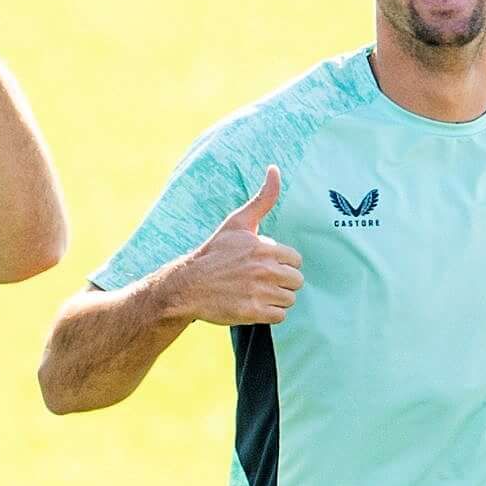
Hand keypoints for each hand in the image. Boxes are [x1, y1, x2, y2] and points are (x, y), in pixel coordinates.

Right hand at [163, 170, 299, 325]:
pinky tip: (254, 305)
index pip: (296, 260)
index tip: (265, 265)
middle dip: (282, 281)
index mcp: (264, 248)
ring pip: (289, 299)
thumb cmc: (215, 252)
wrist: (188, 285)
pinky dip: (270, 313)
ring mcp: (258, 293)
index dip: (283, 263)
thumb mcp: (238, 222)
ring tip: (257, 293)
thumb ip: (263, 198)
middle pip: (296, 281)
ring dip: (276, 298)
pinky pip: (279, 316)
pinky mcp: (252, 312)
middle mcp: (264, 270)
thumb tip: (275, 169)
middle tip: (261, 281)